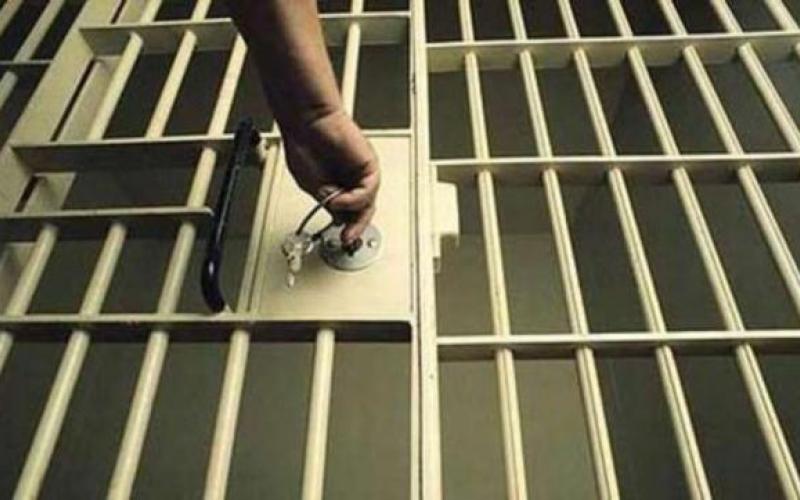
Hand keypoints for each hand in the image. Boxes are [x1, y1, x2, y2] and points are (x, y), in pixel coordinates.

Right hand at [284, 108, 379, 244]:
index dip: (347, 228)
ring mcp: (361, 174)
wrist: (308, 123)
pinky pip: (368, 191)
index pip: (350, 214)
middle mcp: (352, 181)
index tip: (340, 240)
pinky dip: (354, 199)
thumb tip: (338, 218)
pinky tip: (339, 197)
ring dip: (351, 210)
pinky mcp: (369, 166)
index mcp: (338, 187)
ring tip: (333, 204)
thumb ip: (328, 203)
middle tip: (347, 238)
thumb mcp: (313, 187)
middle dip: (356, 227)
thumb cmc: (305, 146)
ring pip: (367, 203)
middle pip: (363, 211)